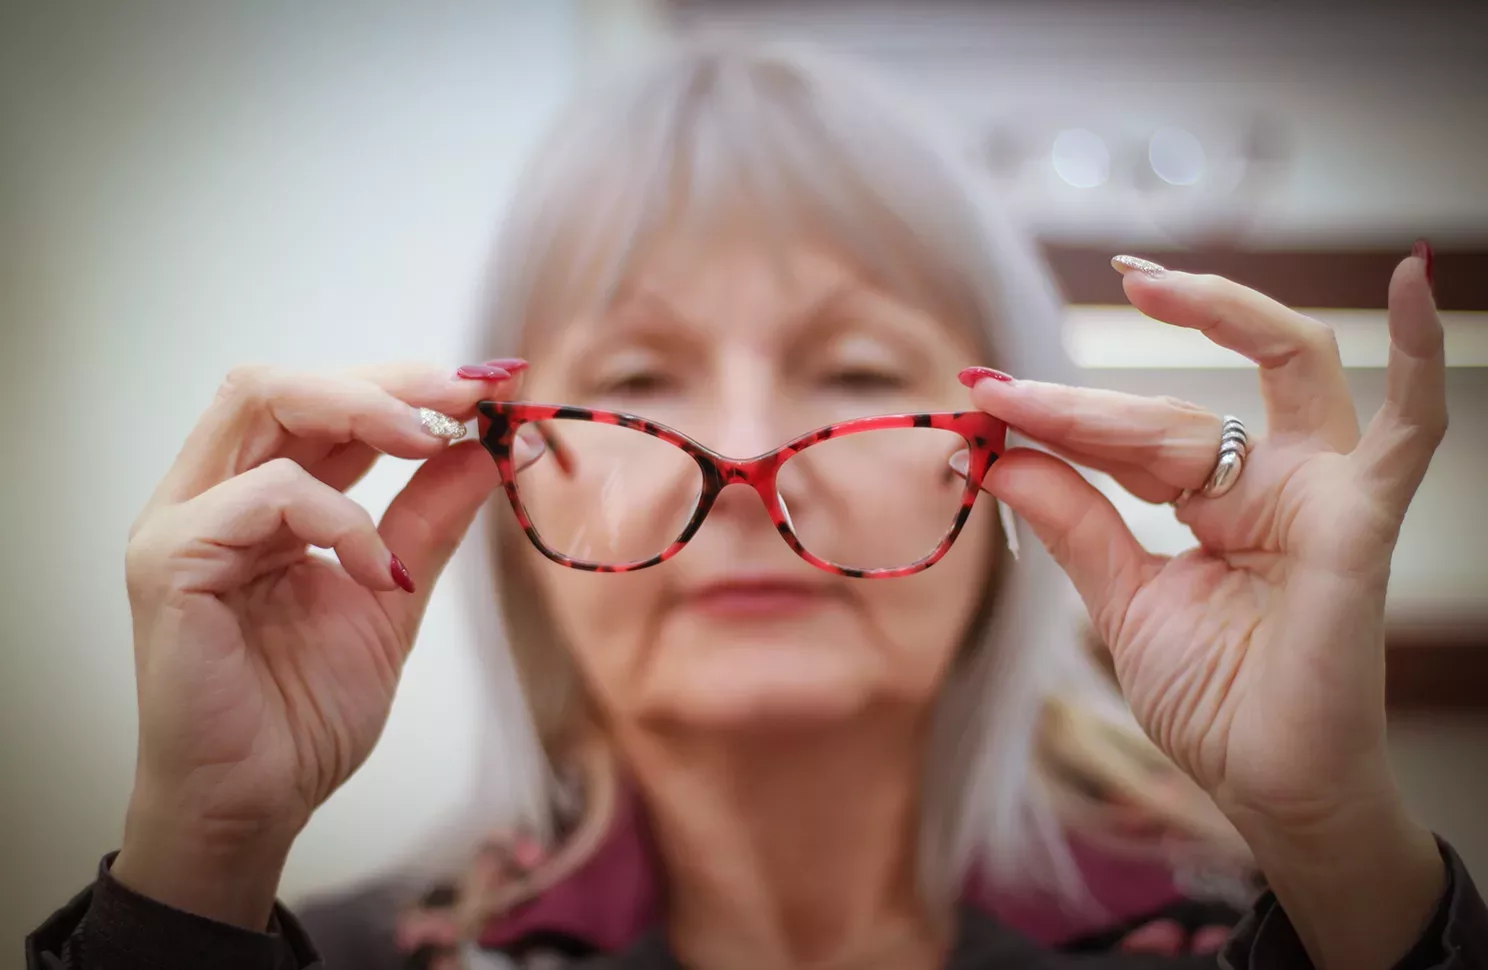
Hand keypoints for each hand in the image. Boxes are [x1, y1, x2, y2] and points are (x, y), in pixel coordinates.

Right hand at [113, 361, 525, 927]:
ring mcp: (182, 523)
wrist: (260, 804)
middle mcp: (210, 495)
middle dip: (387, 379)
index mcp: (257, 498)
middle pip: (285, 383)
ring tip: (434, 447)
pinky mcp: (170, 562)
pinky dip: (337, 516)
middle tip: (472, 395)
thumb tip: (492, 446)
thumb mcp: (392, 593)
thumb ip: (430, 516)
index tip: (491, 387)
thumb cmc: (307, 709)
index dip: (403, 384)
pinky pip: (262, 495)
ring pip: (259, 401)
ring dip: (362, 411)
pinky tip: (378, 570)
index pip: (321, 404)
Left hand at [966, 250, 1446, 966]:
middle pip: (1178, 408)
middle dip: (1085, 406)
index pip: (1133, 435)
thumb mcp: (1121, 599)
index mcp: (1219, 501)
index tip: (979, 399)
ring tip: (1143, 277)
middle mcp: (1274, 483)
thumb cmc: (1214, 700)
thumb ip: (1073, 519)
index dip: (1056, 417)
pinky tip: (1416, 282)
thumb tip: (999, 455)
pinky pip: (1411, 428)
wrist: (1266, 789)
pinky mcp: (1360, 523)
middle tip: (1000, 394)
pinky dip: (1421, 353)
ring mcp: (1323, 494)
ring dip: (1214, 316)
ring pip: (1273, 373)